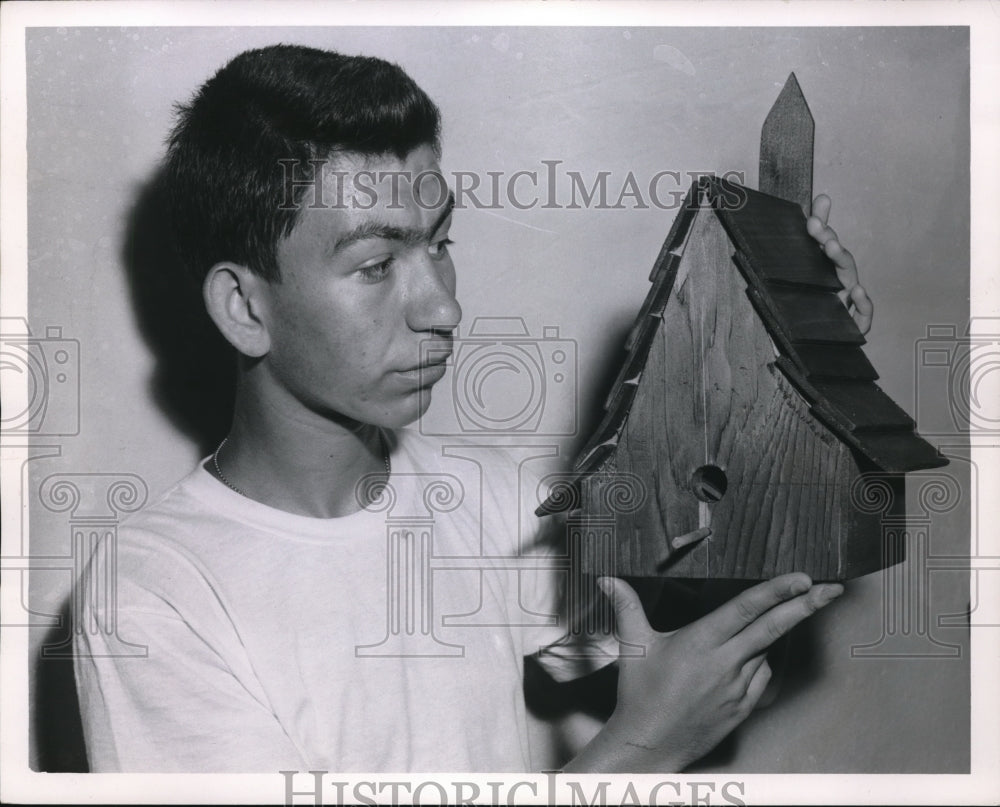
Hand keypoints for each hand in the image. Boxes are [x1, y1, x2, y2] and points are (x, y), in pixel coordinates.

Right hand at [593, 572, 842, 771]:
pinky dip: (762, 661)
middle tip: (831, 588)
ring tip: (789, 613)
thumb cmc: (640, 694)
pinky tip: (754, 654)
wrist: (649, 744)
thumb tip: (608, 580)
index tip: (802, 577)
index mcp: (701, 642)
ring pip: (767, 652)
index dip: (777, 591)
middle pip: (773, 628)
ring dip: (778, 633)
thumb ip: (626, 606)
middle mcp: (725, 663)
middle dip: (806, 606)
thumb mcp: (634, 645)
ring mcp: (738, 687)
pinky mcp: (743, 707)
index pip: (747, 609)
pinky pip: (761, 677)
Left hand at [807, 194, 873, 333]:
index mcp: (825, 271)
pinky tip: (856, 292)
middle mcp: (839, 282)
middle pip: (838, 257)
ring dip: (840, 260)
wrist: (812, 349)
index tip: (817, 206)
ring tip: (830, 246)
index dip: (822, 225)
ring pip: (849, 277)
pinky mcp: (853, 325)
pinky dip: (863, 303)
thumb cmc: (807, 312)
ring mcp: (847, 301)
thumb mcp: (798, 280)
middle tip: (815, 225)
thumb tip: (814, 206)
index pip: (825, 242)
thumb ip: (803, 251)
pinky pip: (863, 315)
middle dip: (828, 239)